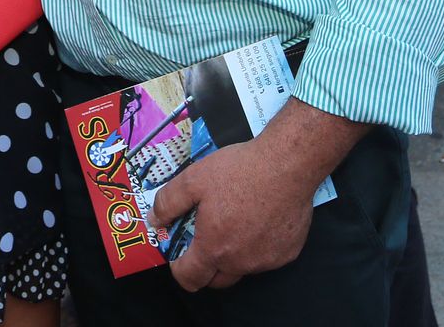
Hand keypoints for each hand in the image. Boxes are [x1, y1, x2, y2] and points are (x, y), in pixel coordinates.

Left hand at [150, 137, 318, 291]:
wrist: (287, 164)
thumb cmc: (240, 170)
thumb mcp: (194, 179)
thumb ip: (169, 202)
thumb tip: (155, 220)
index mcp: (214, 248)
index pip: (189, 279)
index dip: (179, 269)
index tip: (179, 252)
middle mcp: (241, 262)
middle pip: (216, 280)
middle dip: (205, 265)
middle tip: (206, 235)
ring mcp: (267, 261)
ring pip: (243, 268)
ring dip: (233, 255)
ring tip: (235, 220)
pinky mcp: (288, 253)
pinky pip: (266, 258)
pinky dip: (258, 246)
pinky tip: (260, 218)